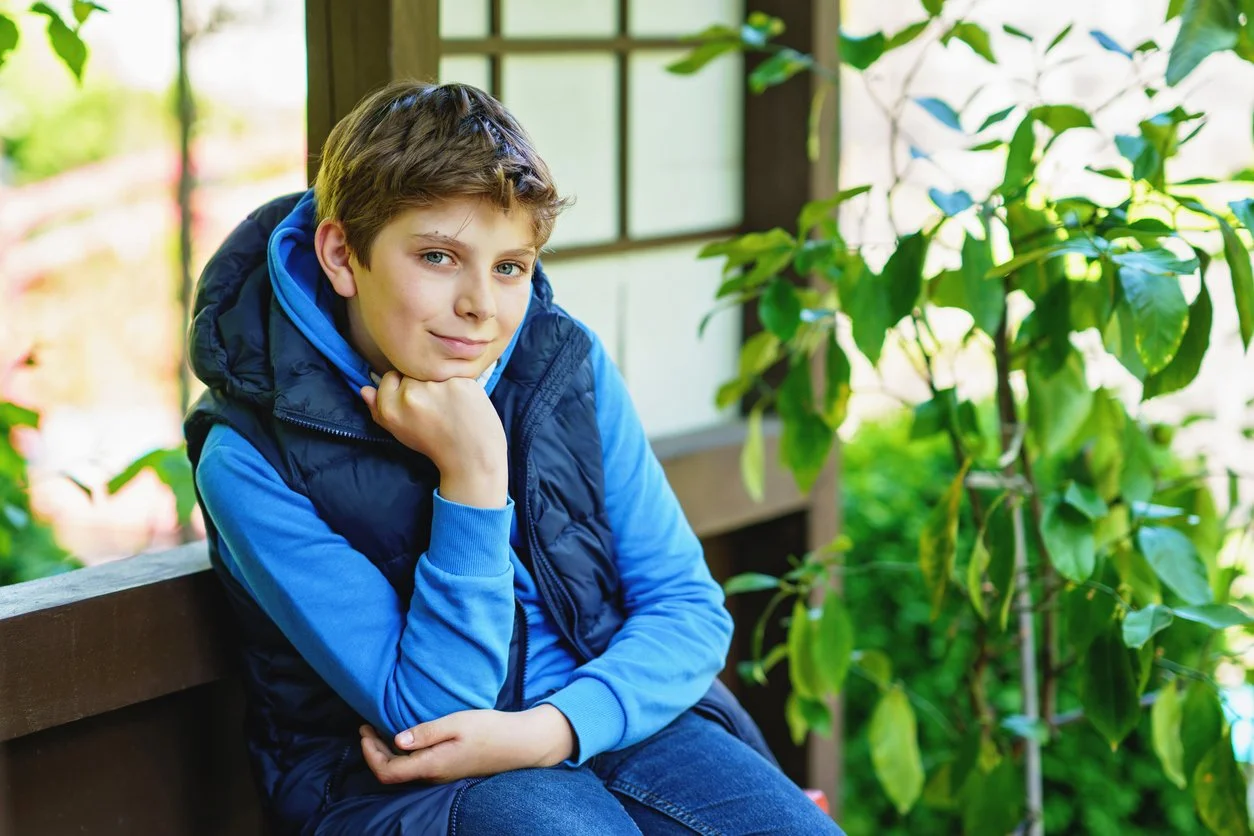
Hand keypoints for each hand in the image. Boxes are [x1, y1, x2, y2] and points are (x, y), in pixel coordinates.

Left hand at [359, 705, 574, 784]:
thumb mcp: (457, 723)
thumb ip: (426, 733)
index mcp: (432, 764)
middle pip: (392, 772)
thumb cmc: (490, 729)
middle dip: (373, 751)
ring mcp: (441, 775)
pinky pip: (417, 767)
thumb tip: (397, 741)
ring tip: (379, 729)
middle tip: (366, 726)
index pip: (388, 771)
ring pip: (404, 771)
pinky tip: (405, 737)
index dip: (369, 754)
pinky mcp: (449, 769)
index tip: (365, 731)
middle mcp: (434, 775)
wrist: (520, 744)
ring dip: (387, 753)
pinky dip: (403, 754)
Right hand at [361, 372, 506, 506]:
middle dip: (421, 384)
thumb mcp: (400, 432)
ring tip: (450, 405)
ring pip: (433, 371)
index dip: (402, 387)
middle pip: (411, 373)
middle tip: (435, 405)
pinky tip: (464, 402)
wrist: (471, 456)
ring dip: (440, 382)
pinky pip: (455, 374)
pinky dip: (460, 385)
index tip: (415, 400)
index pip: (389, 377)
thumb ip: (379, 411)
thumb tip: (364, 390)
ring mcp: (436, 386)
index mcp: (391, 409)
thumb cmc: (435, 444)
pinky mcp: (459, 382)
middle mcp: (410, 395)